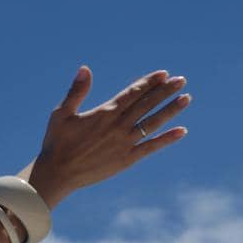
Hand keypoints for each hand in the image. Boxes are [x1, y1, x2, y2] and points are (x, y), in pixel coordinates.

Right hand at [28, 65, 191, 203]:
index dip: (149, 83)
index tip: (163, 74)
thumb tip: (85, 69)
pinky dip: (167, 139)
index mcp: (104, 113)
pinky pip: (151, 147)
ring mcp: (125, 143)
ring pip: (153, 123)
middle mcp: (118, 126)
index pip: (132, 93)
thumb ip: (76, 91)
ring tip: (186, 98)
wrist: (57, 173)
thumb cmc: (56, 142)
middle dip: (165, 91)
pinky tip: (182, 131)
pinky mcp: (127, 159)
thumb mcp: (61, 113)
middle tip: (181, 80)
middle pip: (147, 104)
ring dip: (170, 110)